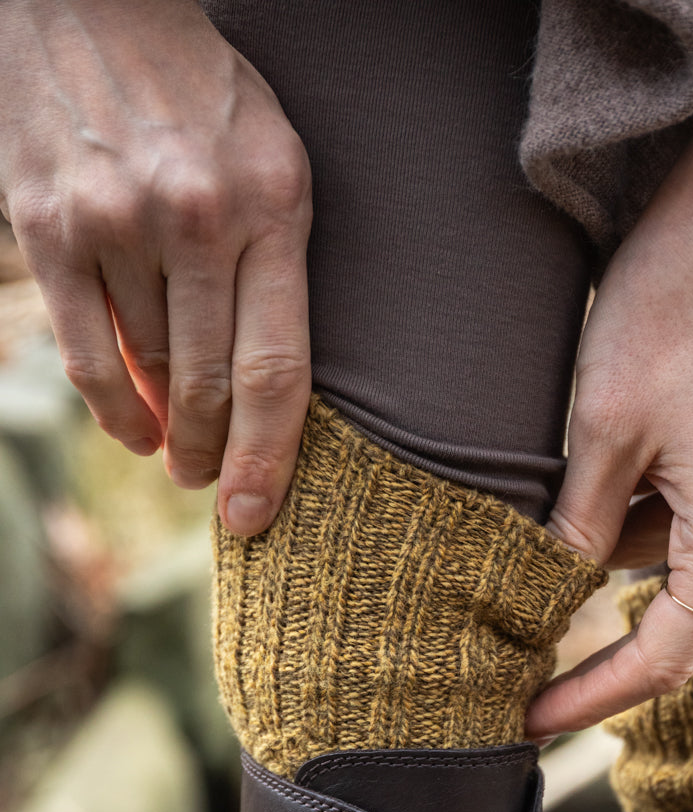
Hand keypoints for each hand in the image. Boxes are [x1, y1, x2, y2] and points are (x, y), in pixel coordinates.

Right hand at [0, 0, 311, 533]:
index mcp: (273, 205)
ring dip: (167, 429)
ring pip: (150, 371)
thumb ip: (271, 271)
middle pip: (210, 385)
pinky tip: (134, 431)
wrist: (90, 3)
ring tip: (177, 452)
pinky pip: (85, 351)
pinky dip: (113, 407)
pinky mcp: (51, 224)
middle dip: (213, 454)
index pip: (277, 367)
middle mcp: (197, 217)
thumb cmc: (199, 98)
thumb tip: (251, 391)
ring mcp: (118, 221)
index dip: (267, 456)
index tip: (256, 514)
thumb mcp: (271, 163)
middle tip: (213, 484)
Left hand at [526, 180, 692, 739]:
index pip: (659, 660)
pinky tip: (621, 445)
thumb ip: (576, 531)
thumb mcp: (602, 429)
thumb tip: (549, 596)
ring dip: (619, 538)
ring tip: (584, 457)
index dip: (587, 698)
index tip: (525, 723)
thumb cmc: (675, 302)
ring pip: (682, 561)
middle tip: (515, 606)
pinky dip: (650, 507)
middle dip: (597, 607)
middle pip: (674, 613)